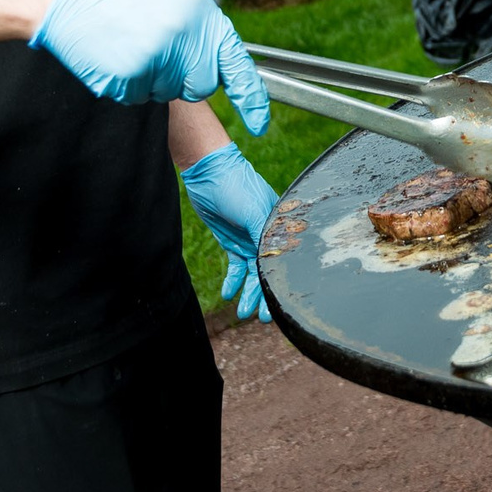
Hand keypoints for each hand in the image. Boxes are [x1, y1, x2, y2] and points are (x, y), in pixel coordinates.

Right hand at [31, 0, 269, 132]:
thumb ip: (196, 24)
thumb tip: (209, 54)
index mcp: (200, 11)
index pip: (235, 62)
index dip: (251, 98)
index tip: (260, 124)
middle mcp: (184, 37)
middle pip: (200, 86)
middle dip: (183, 78)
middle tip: (155, 50)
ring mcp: (156, 60)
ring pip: (165, 93)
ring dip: (150, 78)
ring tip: (127, 40)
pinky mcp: (128, 79)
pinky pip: (136, 97)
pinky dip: (125, 83)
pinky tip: (112, 53)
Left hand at [181, 143, 279, 322]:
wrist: (207, 172)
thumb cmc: (235, 186)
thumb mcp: (254, 210)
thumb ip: (265, 235)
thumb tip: (274, 261)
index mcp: (279, 225)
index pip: (284, 257)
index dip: (283, 281)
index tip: (283, 303)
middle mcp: (266, 234)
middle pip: (268, 270)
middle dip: (266, 294)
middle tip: (265, 318)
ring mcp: (249, 238)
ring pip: (251, 273)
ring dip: (248, 293)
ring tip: (243, 313)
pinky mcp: (232, 241)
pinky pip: (235, 266)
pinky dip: (232, 281)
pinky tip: (228, 294)